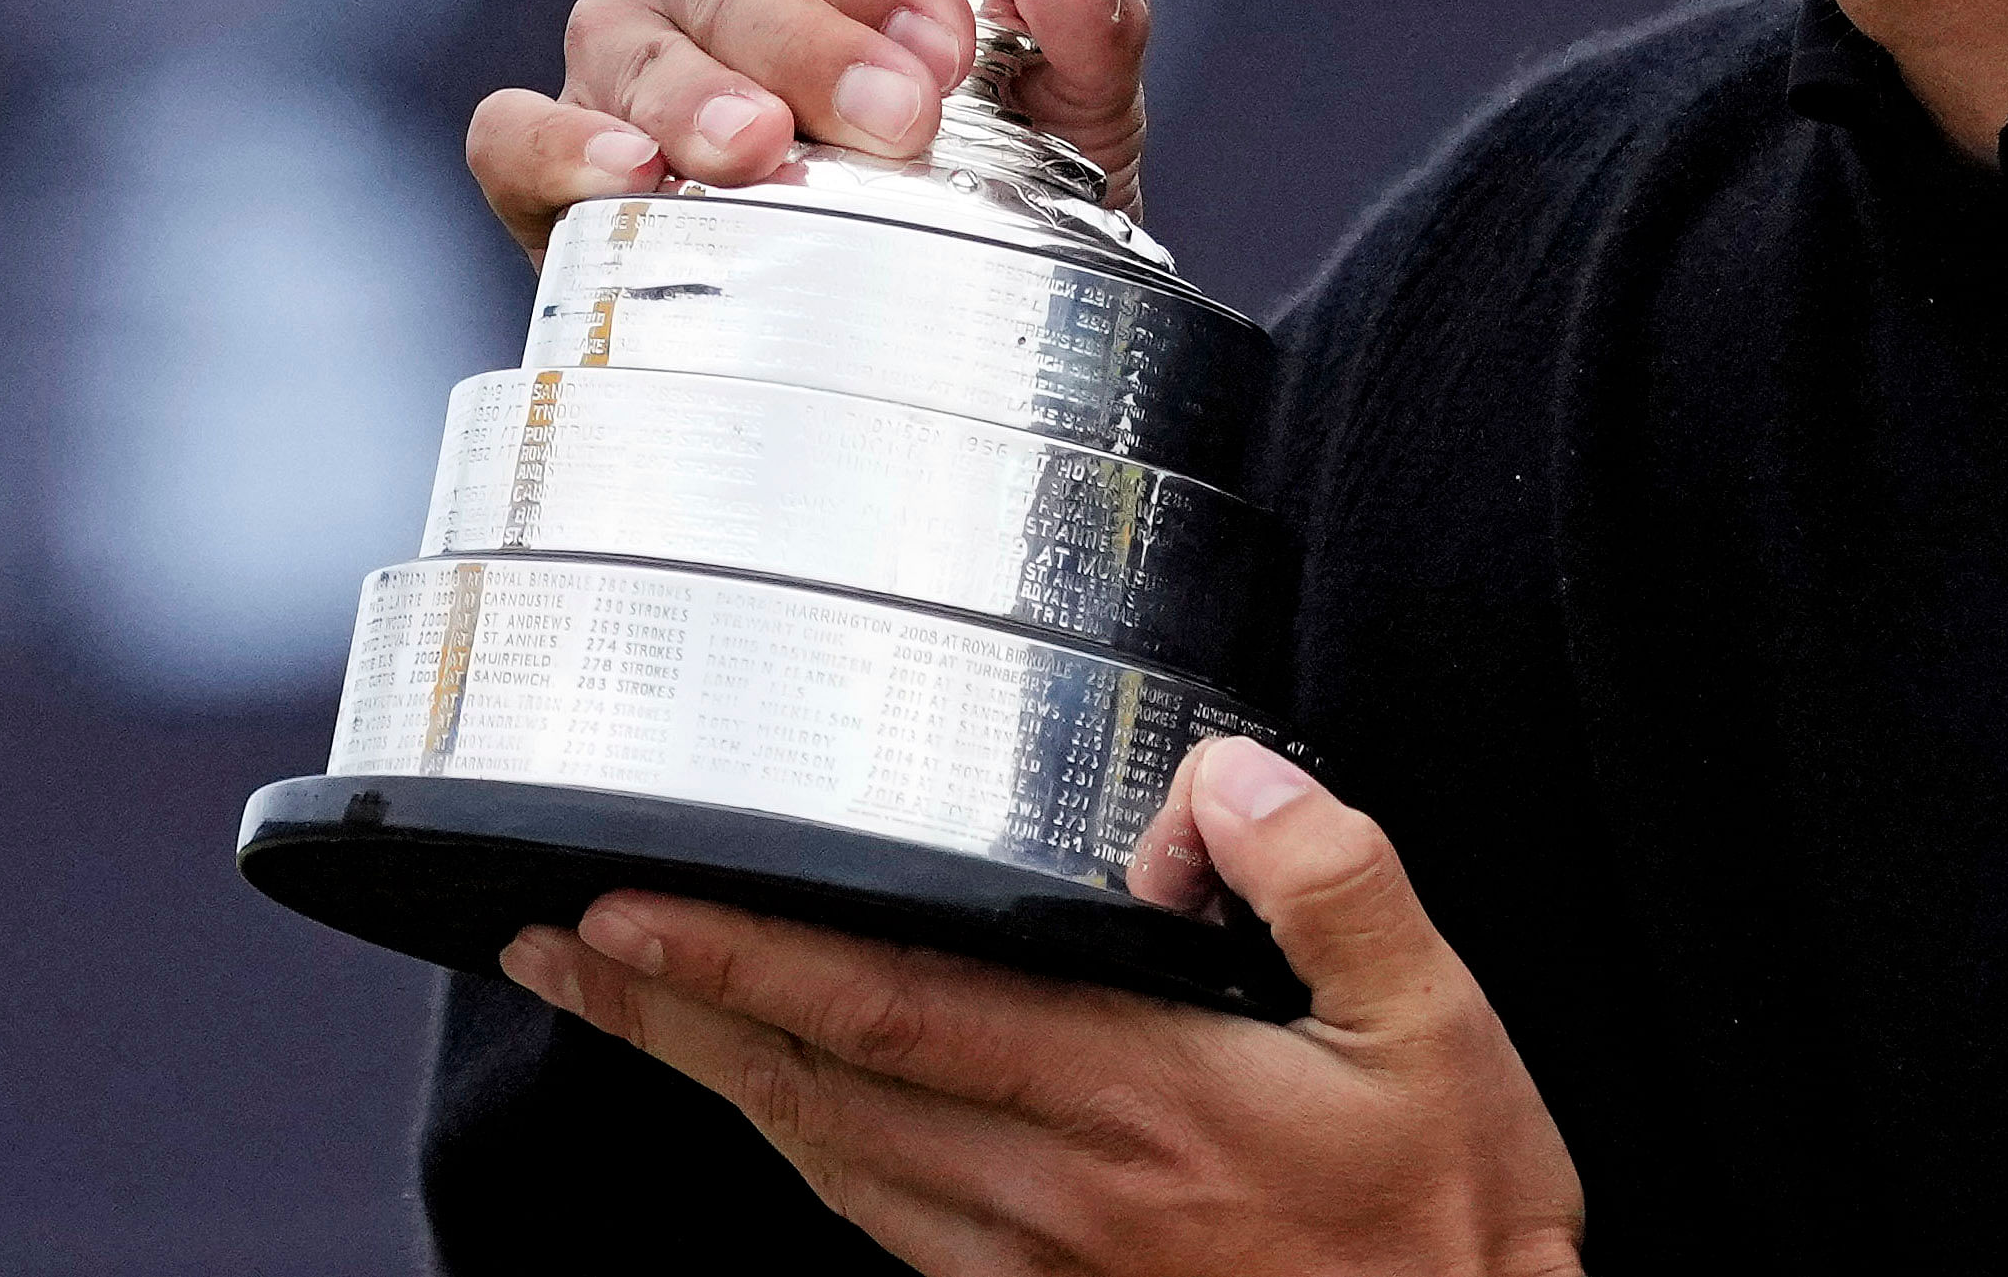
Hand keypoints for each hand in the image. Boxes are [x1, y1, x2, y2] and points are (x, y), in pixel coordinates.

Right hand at [462, 0, 1155, 264]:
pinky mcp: (557, 145)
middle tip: (894, 115)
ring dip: (695, 92)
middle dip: (811, 34)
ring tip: (761, 150)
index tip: (946, 37)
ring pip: (626, 30)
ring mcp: (628, 42)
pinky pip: (517, 126)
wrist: (936, 315)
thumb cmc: (998, 168)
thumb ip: (1092, 24)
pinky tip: (629, 174)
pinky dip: (560, 146)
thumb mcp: (1078, 106)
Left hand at [500, 737, 1585, 1276]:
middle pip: (811, 1088)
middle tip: (552, 948)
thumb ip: (1328, 879)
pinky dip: (805, 1159)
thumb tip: (1222, 778)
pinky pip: (885, 1230)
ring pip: (827, 1163)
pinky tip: (776, 1121)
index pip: (889, 1009)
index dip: (740, 956)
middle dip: (666, 1007)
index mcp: (1137, 1095)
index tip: (625, 907)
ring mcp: (1039, 1267)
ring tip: (618, 1005)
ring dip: (710, 1078)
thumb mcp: (1439, 1033)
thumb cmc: (1455, 1237)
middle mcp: (1058, 1187)